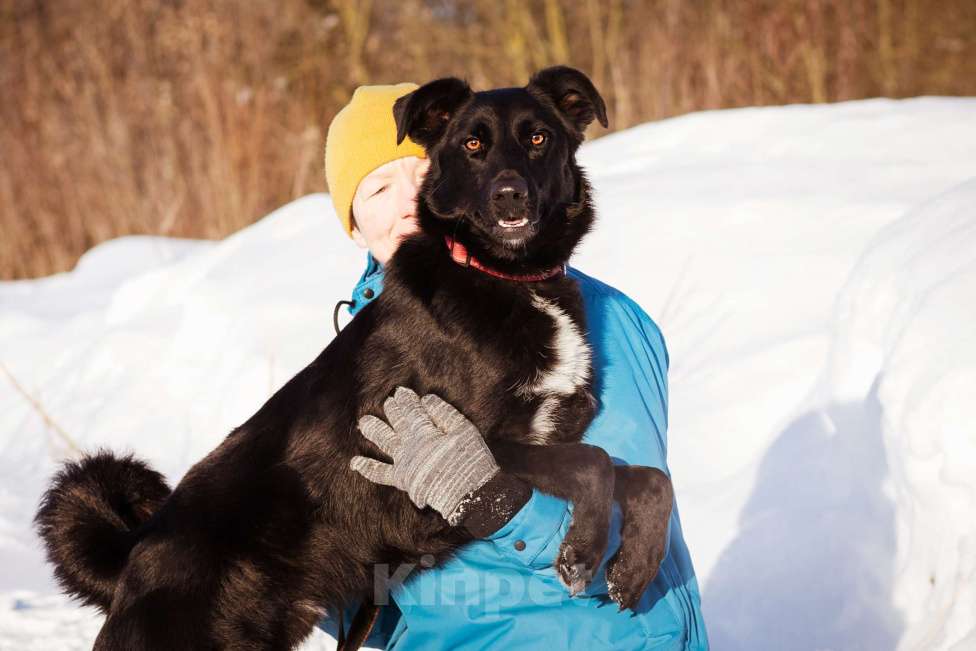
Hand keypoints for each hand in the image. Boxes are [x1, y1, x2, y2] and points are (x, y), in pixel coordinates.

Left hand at [350, 387, 499, 525]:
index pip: (413, 411)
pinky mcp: (401, 479)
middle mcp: (410, 445)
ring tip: (363, 421)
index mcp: (425, 432)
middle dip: (393, 411)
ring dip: (374, 431)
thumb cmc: (470, 461)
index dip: (407, 401)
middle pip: (398, 423)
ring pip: (385, 443)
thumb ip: (445, 414)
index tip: (401, 391)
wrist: (467, 495)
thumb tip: (427, 399)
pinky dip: (367, 468)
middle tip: (388, 402)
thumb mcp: (465, 431)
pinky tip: (354, 462)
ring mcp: (403, 462)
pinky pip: (380, 473)